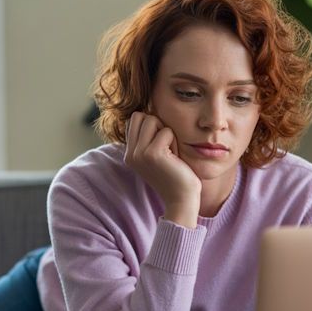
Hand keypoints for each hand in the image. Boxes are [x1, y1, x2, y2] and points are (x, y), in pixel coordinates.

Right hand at [124, 112, 200, 227]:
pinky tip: (176, 158)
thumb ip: (148, 138)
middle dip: (158, 126)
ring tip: (171, 153)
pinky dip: (175, 142)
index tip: (161, 144)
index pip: (134, 119)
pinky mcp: (152, 154)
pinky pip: (166, 131)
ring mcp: (139, 154)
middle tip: (167, 148)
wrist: (182, 199)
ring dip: (167, 133)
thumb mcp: (156, 155)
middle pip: (141, 116)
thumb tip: (150, 111)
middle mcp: (130, 154)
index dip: (151, 125)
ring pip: (152, 120)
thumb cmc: (175, 175)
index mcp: (130, 154)